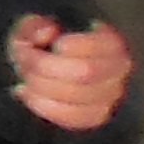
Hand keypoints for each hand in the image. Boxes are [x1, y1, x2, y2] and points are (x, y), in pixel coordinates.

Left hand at [6, 14, 131, 132]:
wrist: (42, 67)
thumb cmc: (42, 45)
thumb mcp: (33, 27)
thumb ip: (35, 25)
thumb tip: (48, 32)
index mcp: (110, 42)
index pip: (101, 46)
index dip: (70, 46)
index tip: (52, 44)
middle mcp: (118, 69)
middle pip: (85, 72)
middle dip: (46, 66)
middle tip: (26, 59)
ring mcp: (110, 95)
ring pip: (78, 98)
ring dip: (41, 86)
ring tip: (25, 77)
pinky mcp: (97, 115)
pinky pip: (74, 119)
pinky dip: (43, 106)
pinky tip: (26, 92)